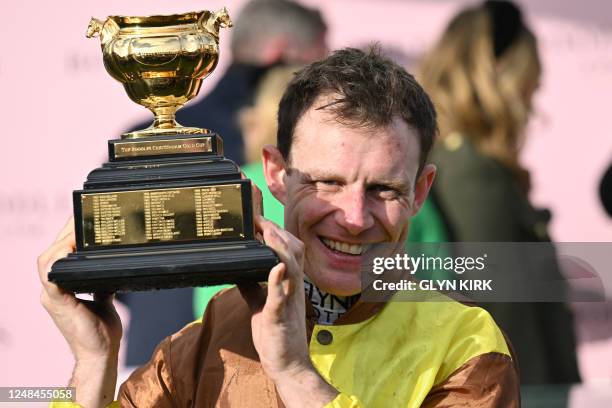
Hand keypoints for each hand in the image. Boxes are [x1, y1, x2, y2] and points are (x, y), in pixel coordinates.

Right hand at [38, 217, 120, 406]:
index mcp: (60, 286)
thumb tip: (111, 265)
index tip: (82, 218)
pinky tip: (68, 248)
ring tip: (78, 229)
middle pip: (50, 251)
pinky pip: (50, 276)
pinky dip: (58, 260)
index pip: (58, 253)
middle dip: (64, 231)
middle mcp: (51, 289)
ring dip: (61, 241)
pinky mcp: (57, 302)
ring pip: (46, 260)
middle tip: (82, 216)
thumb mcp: (103, 297)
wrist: (101, 355)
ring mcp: (51, 296)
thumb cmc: (100, 330)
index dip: (66, 234)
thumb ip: (100, 281)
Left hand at [239, 216, 337, 406]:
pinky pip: (282, 296)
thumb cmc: (277, 335)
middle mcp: (293, 288)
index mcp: (289, 283)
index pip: (288, 249)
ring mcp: (289, 301)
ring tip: (267, 231)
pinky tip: (274, 267)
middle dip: (277, 231)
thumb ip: (252, 285)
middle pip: (294, 250)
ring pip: (292, 266)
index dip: (276, 231)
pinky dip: (278, 280)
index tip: (258, 218)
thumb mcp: (261, 304)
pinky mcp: (281, 317)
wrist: (288, 366)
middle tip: (258, 218)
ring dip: (279, 247)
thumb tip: (237, 267)